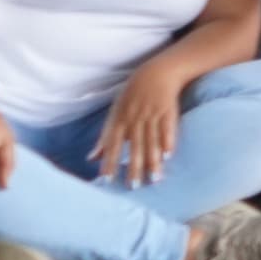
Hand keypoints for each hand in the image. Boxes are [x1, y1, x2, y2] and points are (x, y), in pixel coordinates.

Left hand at [94, 55, 193, 185]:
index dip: (110, 162)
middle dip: (133, 167)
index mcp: (120, 120)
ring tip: (154, 179)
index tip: (107, 180)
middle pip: (134, 147)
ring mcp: (152, 114)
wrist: (156, 73)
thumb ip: (105, 138)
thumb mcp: (115, 114)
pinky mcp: (168, 111)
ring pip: (151, 141)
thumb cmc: (132, 96)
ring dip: (153, 161)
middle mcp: (135, 119)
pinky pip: (167, 128)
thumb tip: (91, 159)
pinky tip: (169, 155)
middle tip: (133, 186)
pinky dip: (168, 141)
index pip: (113, 145)